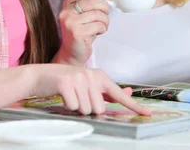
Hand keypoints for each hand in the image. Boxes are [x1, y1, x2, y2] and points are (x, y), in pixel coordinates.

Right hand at [31, 64, 150, 115]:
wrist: (41, 76)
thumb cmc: (66, 82)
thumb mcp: (88, 83)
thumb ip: (107, 90)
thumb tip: (128, 91)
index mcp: (100, 76)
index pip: (119, 94)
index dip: (134, 105)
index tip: (147, 114)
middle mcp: (92, 75)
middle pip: (99, 109)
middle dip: (87, 108)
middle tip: (77, 98)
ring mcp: (79, 78)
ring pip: (86, 110)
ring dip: (76, 108)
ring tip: (70, 95)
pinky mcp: (66, 83)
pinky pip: (72, 106)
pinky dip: (66, 105)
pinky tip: (62, 95)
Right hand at [55, 0, 109, 65]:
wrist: (71, 54)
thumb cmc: (82, 32)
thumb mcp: (83, 15)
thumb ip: (90, 3)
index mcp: (68, 4)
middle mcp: (66, 12)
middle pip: (93, 1)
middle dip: (104, 8)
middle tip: (104, 15)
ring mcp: (71, 23)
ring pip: (98, 14)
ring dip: (105, 21)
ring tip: (101, 26)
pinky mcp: (77, 33)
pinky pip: (98, 25)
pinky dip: (103, 29)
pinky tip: (98, 33)